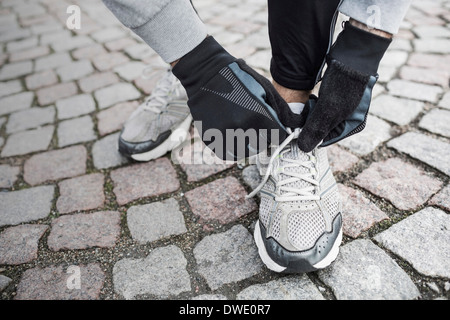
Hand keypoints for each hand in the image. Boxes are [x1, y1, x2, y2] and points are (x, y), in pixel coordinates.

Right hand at [173, 36, 299, 159]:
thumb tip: (293, 126)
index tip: (274, 129)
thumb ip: (280, 109)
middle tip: (256, 126)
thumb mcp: (263, 89)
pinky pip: (227, 153)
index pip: (277, 137)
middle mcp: (240, 127)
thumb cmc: (238, 78)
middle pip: (261, 145)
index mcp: (257, 114)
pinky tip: (233, 135)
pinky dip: (232, 148)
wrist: (204, 74)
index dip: (278, 133)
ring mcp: (224, 134)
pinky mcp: (210, 138)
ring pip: (244, 152)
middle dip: (263, 138)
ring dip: (248, 145)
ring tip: (244, 130)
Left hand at [297, 59, 376, 152]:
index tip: (299, 129)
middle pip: (323, 128)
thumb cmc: (345, 82)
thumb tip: (304, 148)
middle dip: (311, 122)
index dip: (311, 135)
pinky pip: (322, 106)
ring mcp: (343, 106)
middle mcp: (349, 117)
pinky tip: (312, 97)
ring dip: (312, 113)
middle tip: (305, 114)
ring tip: (310, 104)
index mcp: (352, 125)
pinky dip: (315, 104)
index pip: (326, 139)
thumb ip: (316, 129)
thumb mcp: (328, 110)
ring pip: (320, 116)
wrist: (353, 53)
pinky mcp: (337, 95)